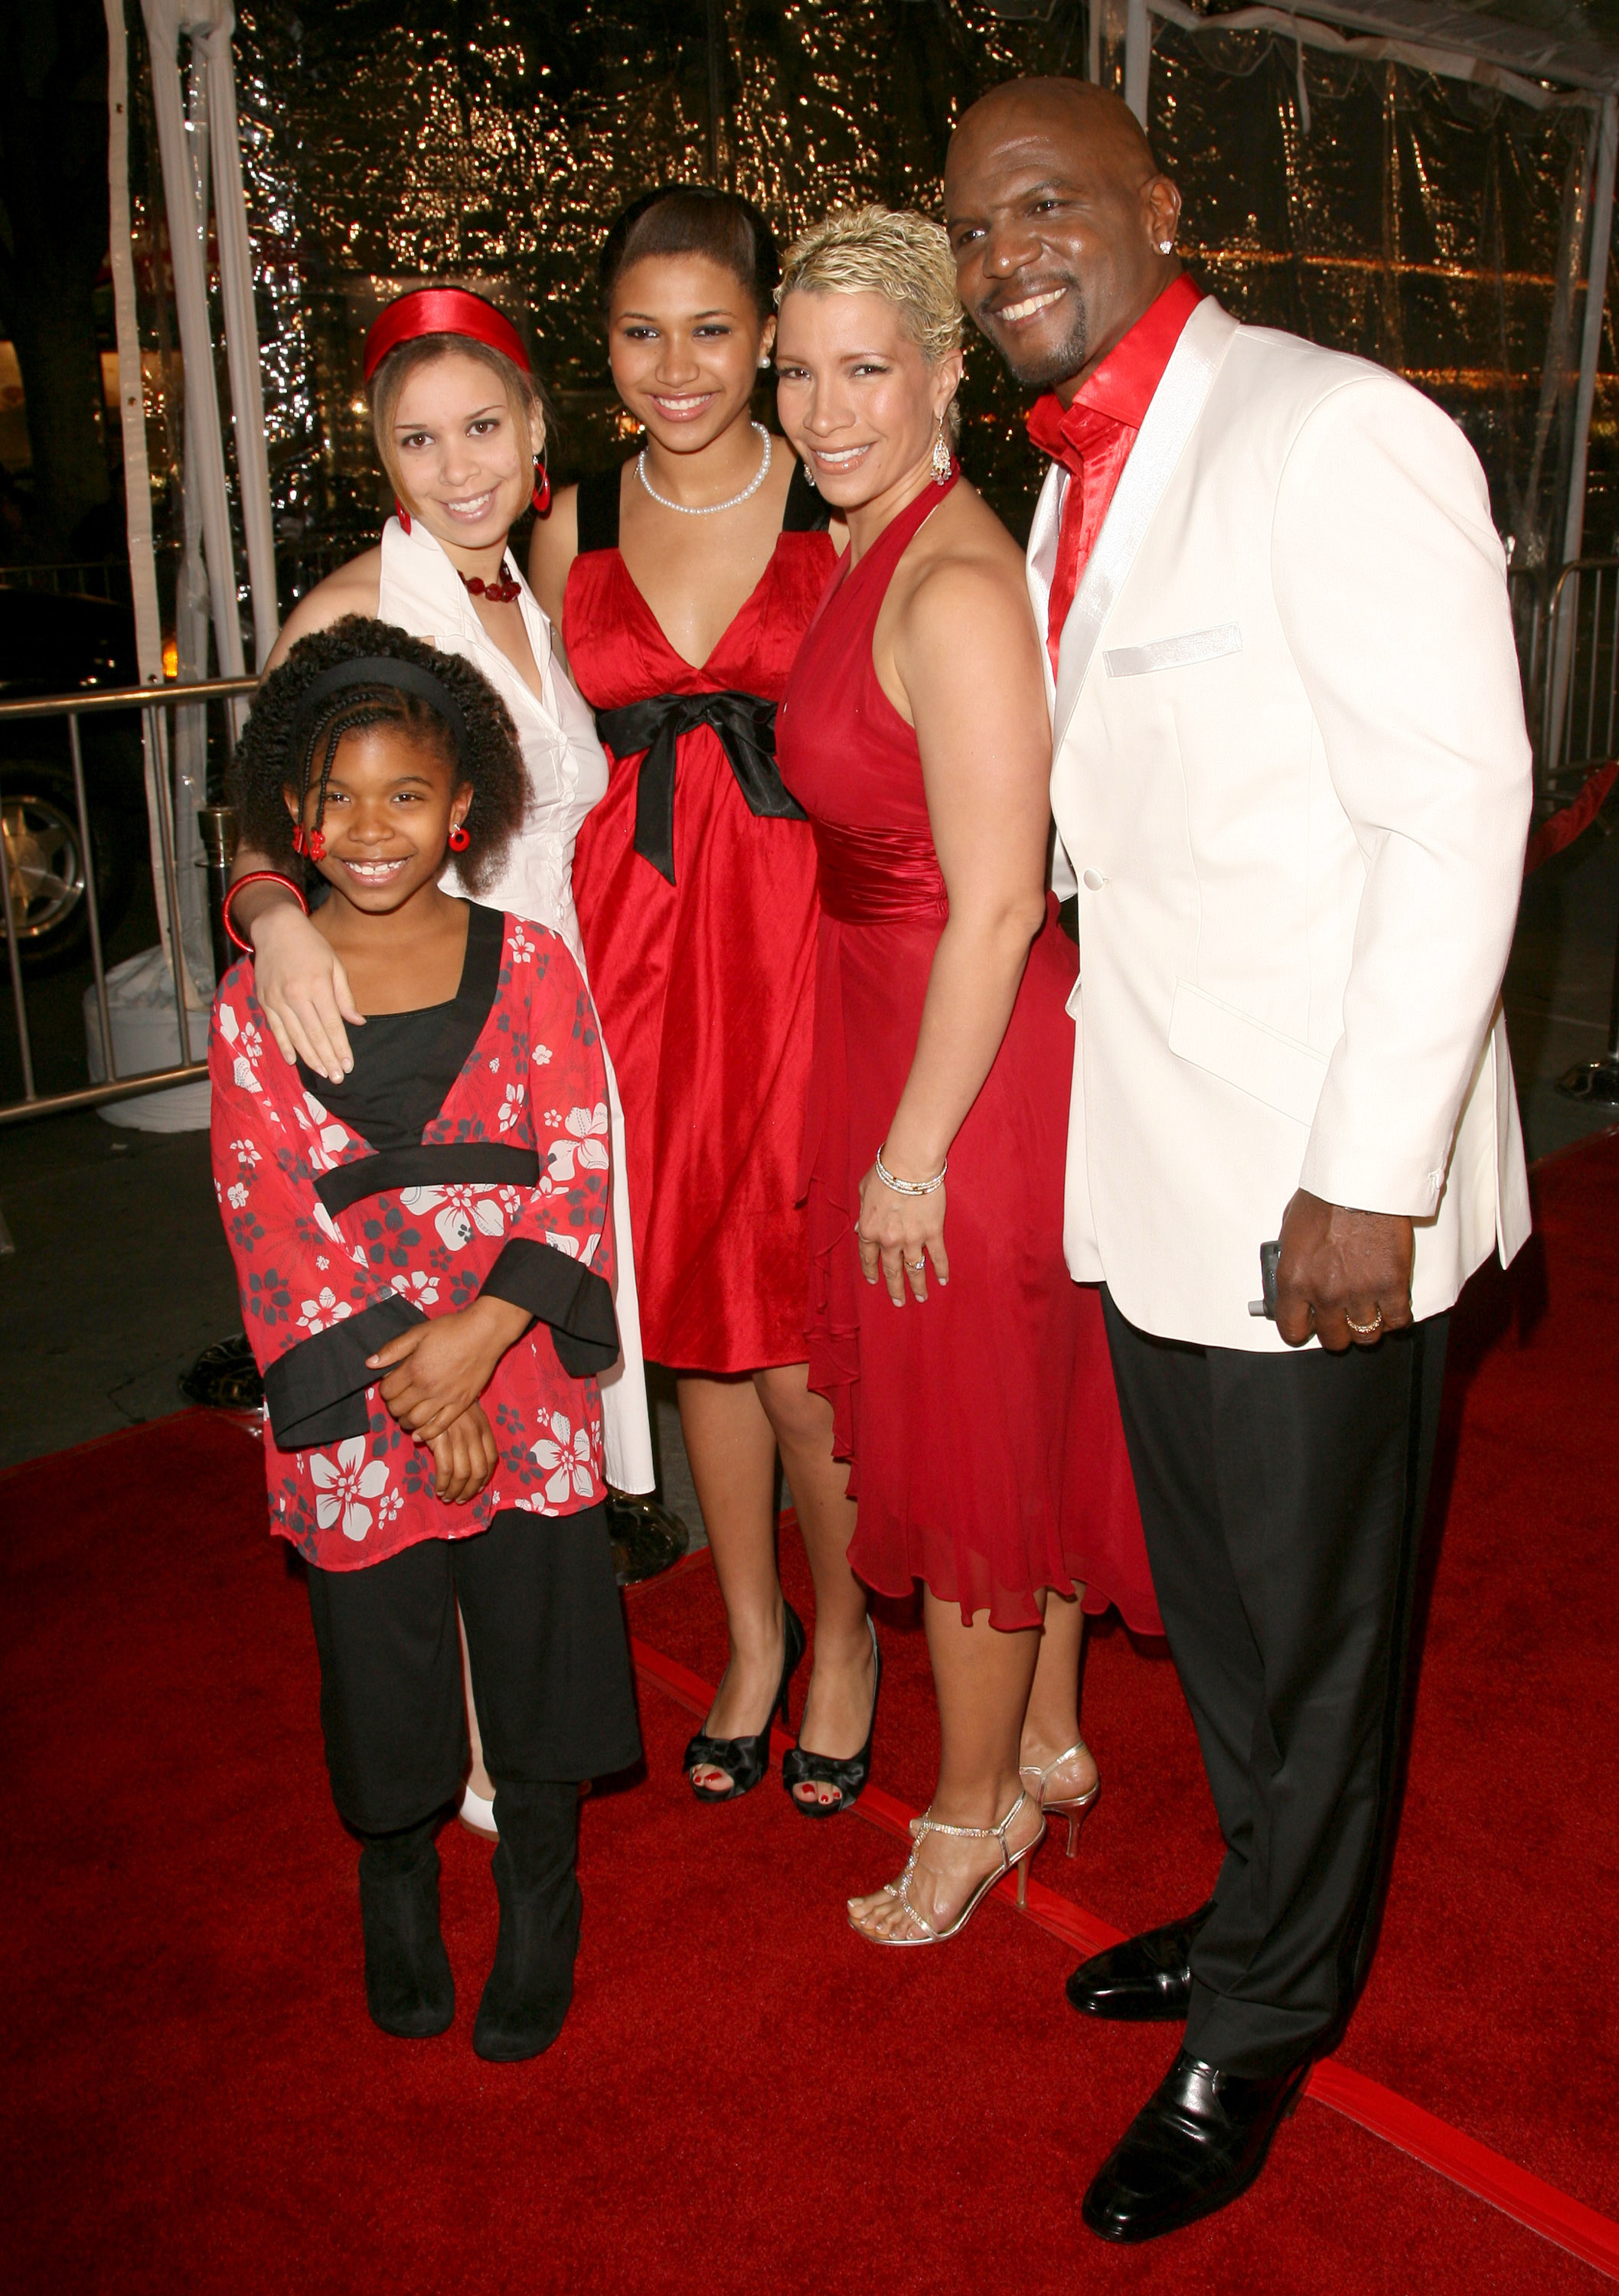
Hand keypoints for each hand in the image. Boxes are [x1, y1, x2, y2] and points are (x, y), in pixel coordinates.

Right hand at [252, 899, 362, 1083]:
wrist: (275, 928)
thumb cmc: (311, 945)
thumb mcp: (335, 965)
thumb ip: (344, 996)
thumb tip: (357, 1022)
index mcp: (317, 986)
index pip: (332, 1025)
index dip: (341, 1048)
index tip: (348, 1064)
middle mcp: (296, 995)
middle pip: (315, 1035)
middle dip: (328, 1059)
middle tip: (337, 1077)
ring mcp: (277, 999)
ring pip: (295, 1036)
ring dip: (309, 1058)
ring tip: (322, 1072)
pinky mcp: (264, 1000)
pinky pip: (275, 1029)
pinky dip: (284, 1046)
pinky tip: (293, 1060)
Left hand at [366, 1297, 531, 1441]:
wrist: (484, 1333)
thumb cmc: (451, 1329)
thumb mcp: (418, 1332)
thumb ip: (393, 1349)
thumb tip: (370, 1364)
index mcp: (414, 1369)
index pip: (387, 1391)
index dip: (384, 1390)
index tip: (389, 1385)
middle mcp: (427, 1388)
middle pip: (398, 1408)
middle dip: (392, 1406)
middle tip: (397, 1400)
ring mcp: (445, 1398)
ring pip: (415, 1421)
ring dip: (405, 1421)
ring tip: (406, 1415)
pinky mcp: (461, 1404)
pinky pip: (440, 1426)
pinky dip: (426, 1433)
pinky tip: (420, 1433)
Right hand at [428, 1403, 498, 1504]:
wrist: (429, 1389)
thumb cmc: (446, 1405)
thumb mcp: (468, 1416)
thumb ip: (474, 1438)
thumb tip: (473, 1467)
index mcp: (483, 1428)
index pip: (492, 1459)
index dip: (485, 1478)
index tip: (477, 1488)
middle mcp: (474, 1433)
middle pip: (479, 1471)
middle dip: (470, 1490)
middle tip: (461, 1499)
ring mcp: (458, 1437)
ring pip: (463, 1474)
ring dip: (456, 1491)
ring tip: (448, 1497)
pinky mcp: (441, 1439)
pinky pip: (445, 1470)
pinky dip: (443, 1483)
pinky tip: (439, 1488)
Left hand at [857, 1163, 948, 1305]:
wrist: (910, 1165)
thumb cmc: (885, 1172)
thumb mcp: (863, 1190)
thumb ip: (862, 1213)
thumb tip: (860, 1230)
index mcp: (870, 1230)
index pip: (868, 1257)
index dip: (871, 1271)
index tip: (874, 1281)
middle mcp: (889, 1240)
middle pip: (892, 1270)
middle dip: (895, 1289)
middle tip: (898, 1302)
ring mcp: (912, 1239)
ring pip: (914, 1269)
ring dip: (918, 1286)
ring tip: (921, 1298)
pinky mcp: (933, 1233)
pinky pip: (937, 1257)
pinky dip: (941, 1270)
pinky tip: (943, 1280)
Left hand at [1274, 1189, 1414, 1350]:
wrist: (1361, 1181)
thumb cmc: (1327, 1197)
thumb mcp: (1291, 1231)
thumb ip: (1293, 1262)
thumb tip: (1294, 1281)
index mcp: (1294, 1280)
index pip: (1291, 1329)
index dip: (1301, 1330)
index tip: (1308, 1325)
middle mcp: (1326, 1292)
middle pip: (1332, 1339)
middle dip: (1337, 1331)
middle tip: (1342, 1317)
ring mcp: (1360, 1292)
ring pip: (1366, 1335)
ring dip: (1367, 1325)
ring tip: (1368, 1310)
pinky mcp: (1392, 1285)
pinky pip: (1397, 1320)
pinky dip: (1396, 1317)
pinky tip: (1391, 1305)